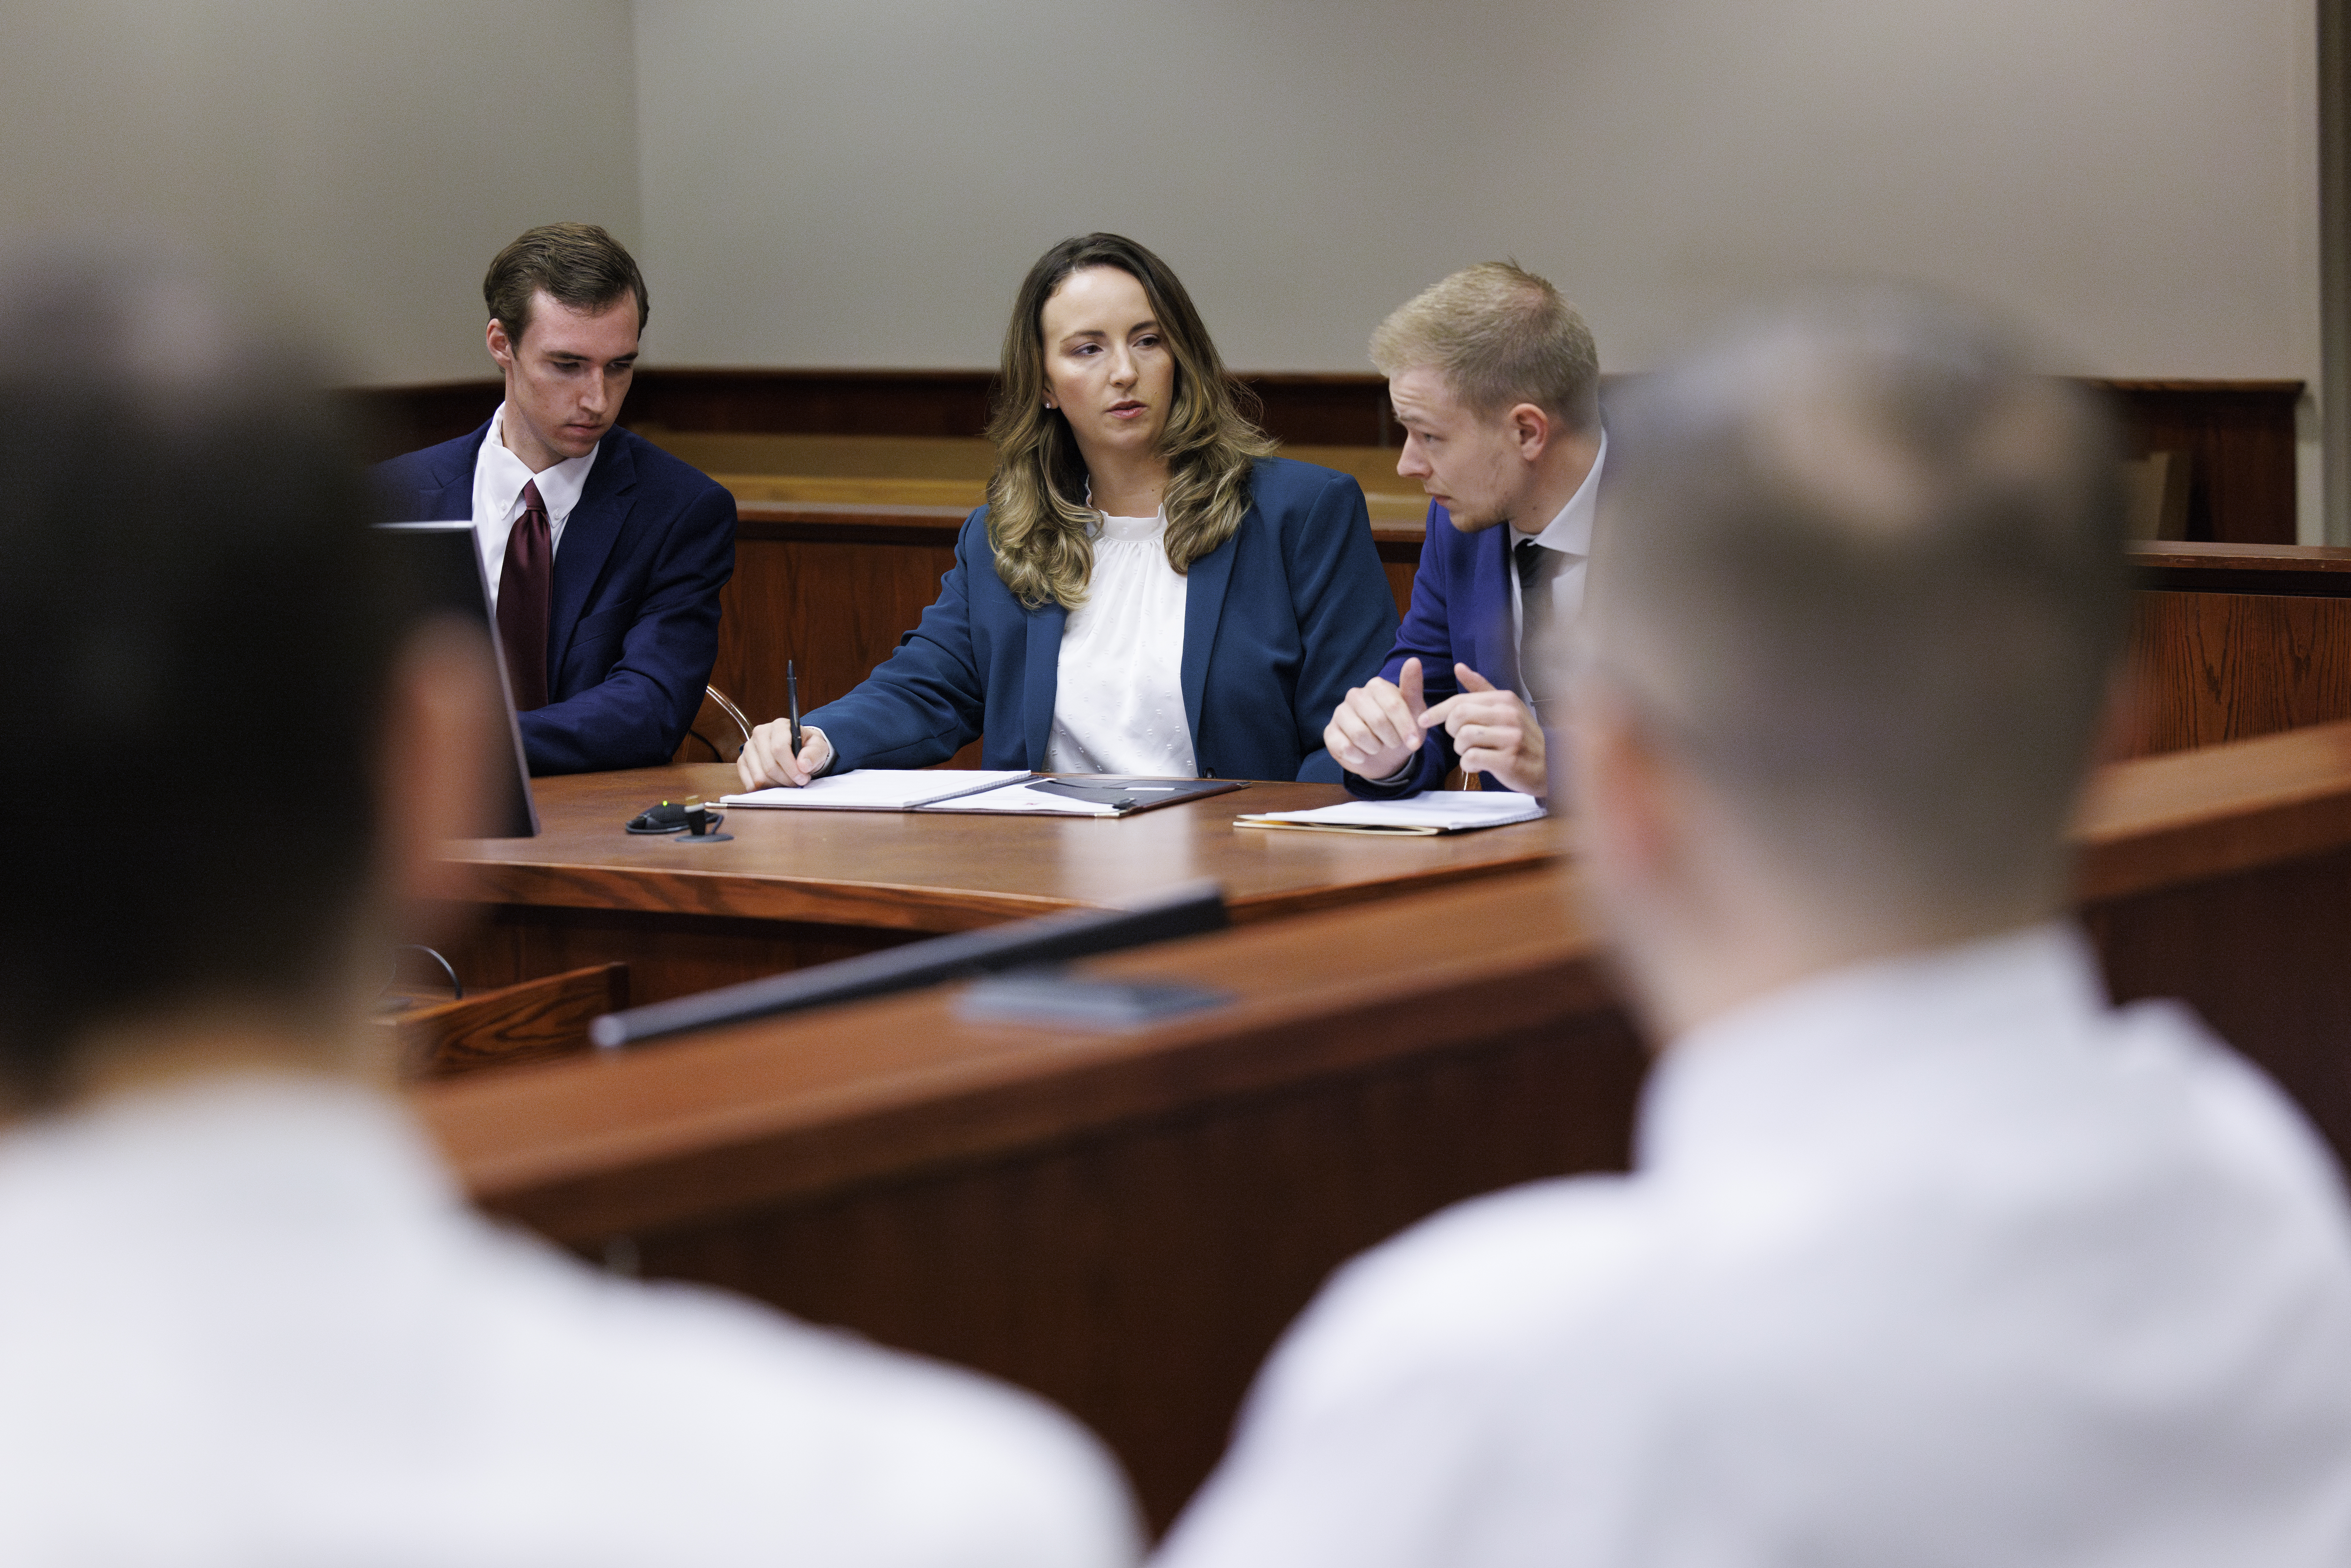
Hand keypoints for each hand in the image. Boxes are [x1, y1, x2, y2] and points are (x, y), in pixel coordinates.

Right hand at [738, 720, 832, 789]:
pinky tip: (776, 784)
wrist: (798, 748)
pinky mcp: (742, 762)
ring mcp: (748, 748)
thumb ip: (814, 753)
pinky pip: (750, 783)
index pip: (779, 748)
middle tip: (798, 782)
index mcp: (779, 726)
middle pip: (769, 766)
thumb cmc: (807, 747)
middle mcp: (759, 733)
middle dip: (786, 779)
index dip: (791, 768)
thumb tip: (803, 765)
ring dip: (776, 786)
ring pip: (759, 777)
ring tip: (788, 782)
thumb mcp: (818, 747)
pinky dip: (765, 789)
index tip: (803, 778)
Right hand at [1325, 658, 1428, 780]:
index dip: (1405, 727)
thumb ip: (1412, 687)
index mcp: (1376, 686)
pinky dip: (1359, 756)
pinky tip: (1363, 754)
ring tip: (1378, 747)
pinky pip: (1344, 747)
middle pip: (1377, 720)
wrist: (1385, 756)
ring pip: (1359, 734)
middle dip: (1391, 739)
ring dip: (1375, 747)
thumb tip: (1413, 660)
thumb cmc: (1400, 729)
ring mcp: (1340, 713)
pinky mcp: (1330, 732)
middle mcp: (1355, 695)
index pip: (1393, 705)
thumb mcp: (1414, 712)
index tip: (1415, 743)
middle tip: (1395, 743)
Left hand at [1420, 664, 1546, 794]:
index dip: (1437, 711)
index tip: (1424, 719)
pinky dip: (1468, 765)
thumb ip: (1480, 689)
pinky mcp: (1508, 760)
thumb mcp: (1506, 708)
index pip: (1460, 701)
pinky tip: (1478, 766)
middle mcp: (1509, 715)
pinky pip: (1471, 759)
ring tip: (1473, 752)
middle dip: (1451, 730)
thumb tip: (1458, 667)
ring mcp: (1510, 737)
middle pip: (1458, 716)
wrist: (1550, 766)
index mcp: (1505, 699)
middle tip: (1460, 739)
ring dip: (1461, 749)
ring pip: (1463, 738)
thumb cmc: (1521, 737)